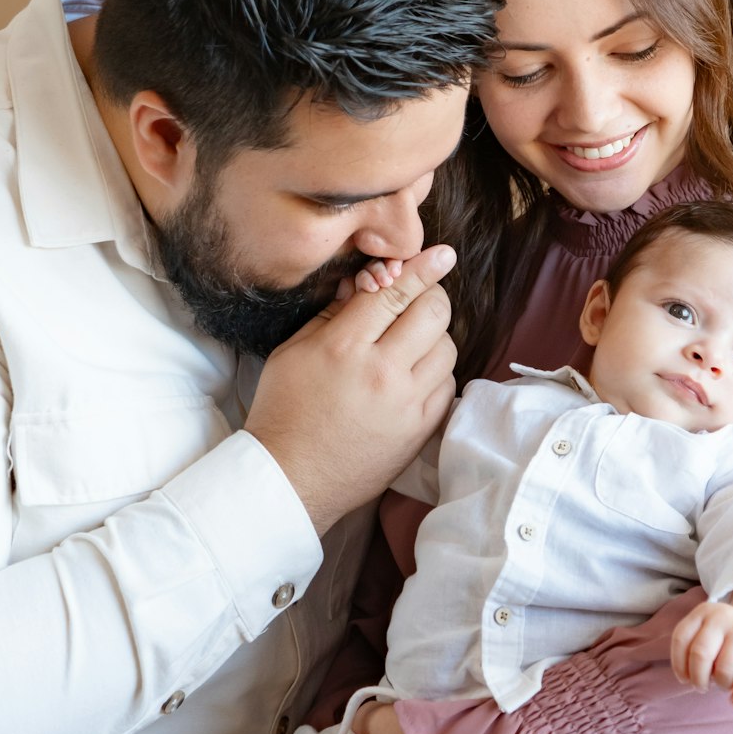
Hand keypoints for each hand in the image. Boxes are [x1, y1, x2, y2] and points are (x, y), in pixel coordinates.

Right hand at [246, 247, 456, 533]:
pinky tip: (413, 374)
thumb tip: (366, 283)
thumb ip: (333, 313)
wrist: (291, 479)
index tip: (443, 254)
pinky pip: (448, 385)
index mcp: (344, 348)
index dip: (421, 268)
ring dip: (432, 336)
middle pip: (433, 313)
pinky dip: (436, 372)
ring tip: (407, 343)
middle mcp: (382, 373)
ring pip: (447, 347)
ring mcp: (407, 405)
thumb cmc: (284, 411)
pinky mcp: (420, 431)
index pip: (395, 293)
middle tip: (414, 301)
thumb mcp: (293, 351)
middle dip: (428, 297)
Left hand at [670, 591, 732, 705]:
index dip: (678, 664)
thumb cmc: (728, 639)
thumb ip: (693, 647)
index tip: (684, 679)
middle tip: (702, 687)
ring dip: (721, 685)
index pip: (681, 638)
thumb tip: (687, 678)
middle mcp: (723, 616)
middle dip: (698, 679)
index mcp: (703, 612)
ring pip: (723, 669)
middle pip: (700, 654)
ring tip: (723, 685)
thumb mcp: (708, 631)